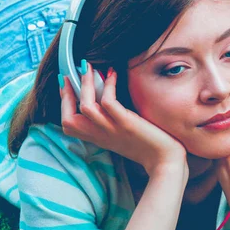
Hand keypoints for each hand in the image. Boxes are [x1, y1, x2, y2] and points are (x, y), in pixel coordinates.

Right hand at [59, 62, 187, 177]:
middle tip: (71, 72)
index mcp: (98, 138)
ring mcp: (113, 130)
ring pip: (86, 107)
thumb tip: (105, 98)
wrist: (166, 161)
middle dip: (66, 93)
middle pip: (68, 119)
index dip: (63, 103)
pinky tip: (113, 74)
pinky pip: (109, 102)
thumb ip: (111, 122)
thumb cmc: (149, 146)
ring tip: (89, 67)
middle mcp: (101, 135)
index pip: (68, 124)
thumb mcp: (123, 135)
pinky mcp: (127, 124)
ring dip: (85, 84)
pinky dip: (109, 85)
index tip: (65, 84)